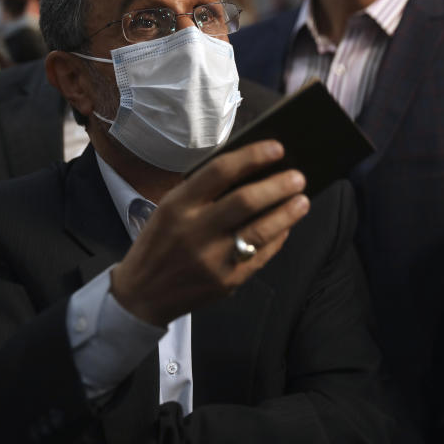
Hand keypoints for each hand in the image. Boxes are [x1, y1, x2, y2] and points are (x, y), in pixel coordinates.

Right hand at [111, 140, 309, 325]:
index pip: (220, 171)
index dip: (252, 157)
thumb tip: (252, 172)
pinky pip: (261, 255)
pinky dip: (277, 238)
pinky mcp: (225, 282)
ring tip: (302, 200)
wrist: (142, 294)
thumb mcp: (169, 210)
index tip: (277, 148)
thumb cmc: (159, 243)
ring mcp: (211, 259)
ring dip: (287, 213)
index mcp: (177, 205)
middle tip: (298, 177)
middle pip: (245, 200)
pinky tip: (286, 226)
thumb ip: (203, 193)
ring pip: (260, 230)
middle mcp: (194, 231)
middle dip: (277, 186)